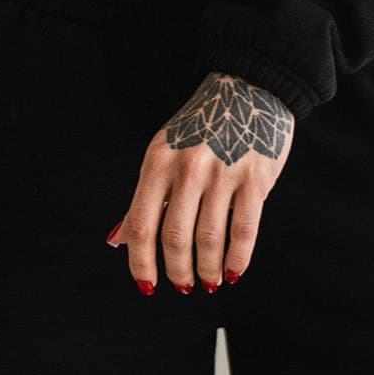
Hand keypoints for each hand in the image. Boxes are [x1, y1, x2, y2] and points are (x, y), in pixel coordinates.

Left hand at [105, 72, 294, 293]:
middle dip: (178, 271)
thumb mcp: (163, 152)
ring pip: (209, 240)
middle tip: (183, 286)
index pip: (141, 224)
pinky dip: (237, 259)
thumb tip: (119, 241)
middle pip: (175, 237)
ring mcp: (223, 172)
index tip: (146, 285)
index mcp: (159, 161)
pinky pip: (243, 231)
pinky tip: (233, 271)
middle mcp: (188, 167)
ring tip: (208, 281)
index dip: (141, 262)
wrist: (247, 88)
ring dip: (207, 270)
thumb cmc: (201, 126)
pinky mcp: (254, 179)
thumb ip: (145, 198)